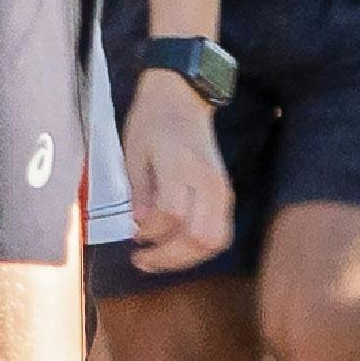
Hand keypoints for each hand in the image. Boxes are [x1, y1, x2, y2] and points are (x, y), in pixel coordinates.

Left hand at [118, 68, 236, 276]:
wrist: (182, 99)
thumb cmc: (151, 123)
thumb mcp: (133, 152)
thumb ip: (138, 190)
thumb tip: (139, 225)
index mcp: (180, 165)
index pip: (171, 214)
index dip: (150, 232)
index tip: (132, 236)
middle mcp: (207, 181)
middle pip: (198, 236)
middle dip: (169, 257)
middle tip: (142, 260)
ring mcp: (222, 190)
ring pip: (215, 240)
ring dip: (186, 258)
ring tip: (159, 260)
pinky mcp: (227, 195)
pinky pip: (221, 233)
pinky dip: (200, 248)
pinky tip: (177, 249)